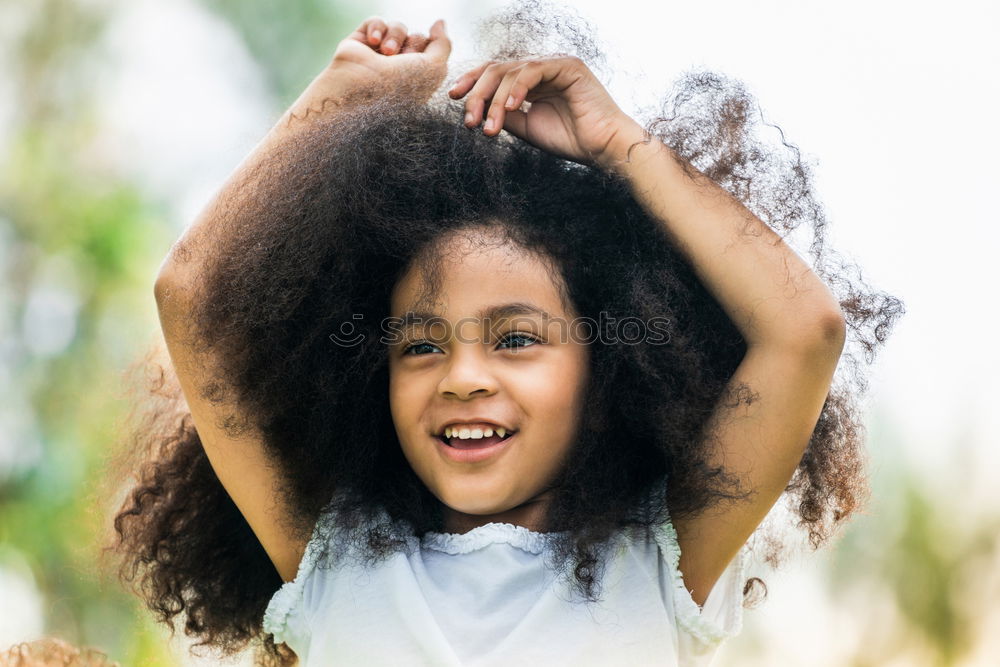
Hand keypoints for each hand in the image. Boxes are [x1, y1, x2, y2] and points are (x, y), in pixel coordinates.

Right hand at [286, 17, 450, 121]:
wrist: (359, 91)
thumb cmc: (400, 87)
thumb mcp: (435, 69)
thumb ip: (443, 44)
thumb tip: (439, 22)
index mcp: (417, 81)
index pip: (432, 52)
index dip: (430, 52)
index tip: (421, 65)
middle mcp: (399, 69)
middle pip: (417, 37)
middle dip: (413, 44)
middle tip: (401, 61)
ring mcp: (378, 57)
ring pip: (399, 28)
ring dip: (395, 36)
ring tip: (387, 52)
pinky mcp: (360, 45)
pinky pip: (376, 22)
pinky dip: (377, 28)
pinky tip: (372, 42)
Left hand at [448, 56, 643, 167]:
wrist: (602, 148)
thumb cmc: (570, 140)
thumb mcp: (526, 128)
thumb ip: (503, 114)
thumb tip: (476, 109)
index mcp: (531, 82)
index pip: (495, 74)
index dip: (472, 84)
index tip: (454, 99)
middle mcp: (541, 70)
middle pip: (497, 70)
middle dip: (477, 94)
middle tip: (469, 121)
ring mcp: (554, 65)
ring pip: (511, 71)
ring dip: (494, 100)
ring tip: (489, 127)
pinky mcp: (568, 66)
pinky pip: (533, 71)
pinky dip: (517, 88)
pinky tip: (509, 108)